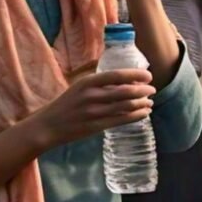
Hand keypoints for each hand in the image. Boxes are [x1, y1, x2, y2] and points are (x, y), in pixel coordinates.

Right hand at [28, 69, 154, 150]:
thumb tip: (127, 81)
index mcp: (88, 82)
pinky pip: (121, 120)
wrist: (49, 125)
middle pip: (125, 92)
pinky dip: (136, 116)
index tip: (148, 75)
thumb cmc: (67, 103)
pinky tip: (144, 113)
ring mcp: (94, 112)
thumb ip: (100, 84)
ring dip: (142, 104)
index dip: (135, 75)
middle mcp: (92, 96)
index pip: (117, 75)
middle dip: (143, 90)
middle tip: (152, 89)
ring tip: (150, 102)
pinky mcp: (97, 126)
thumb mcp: (80, 86)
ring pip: (126, 107)